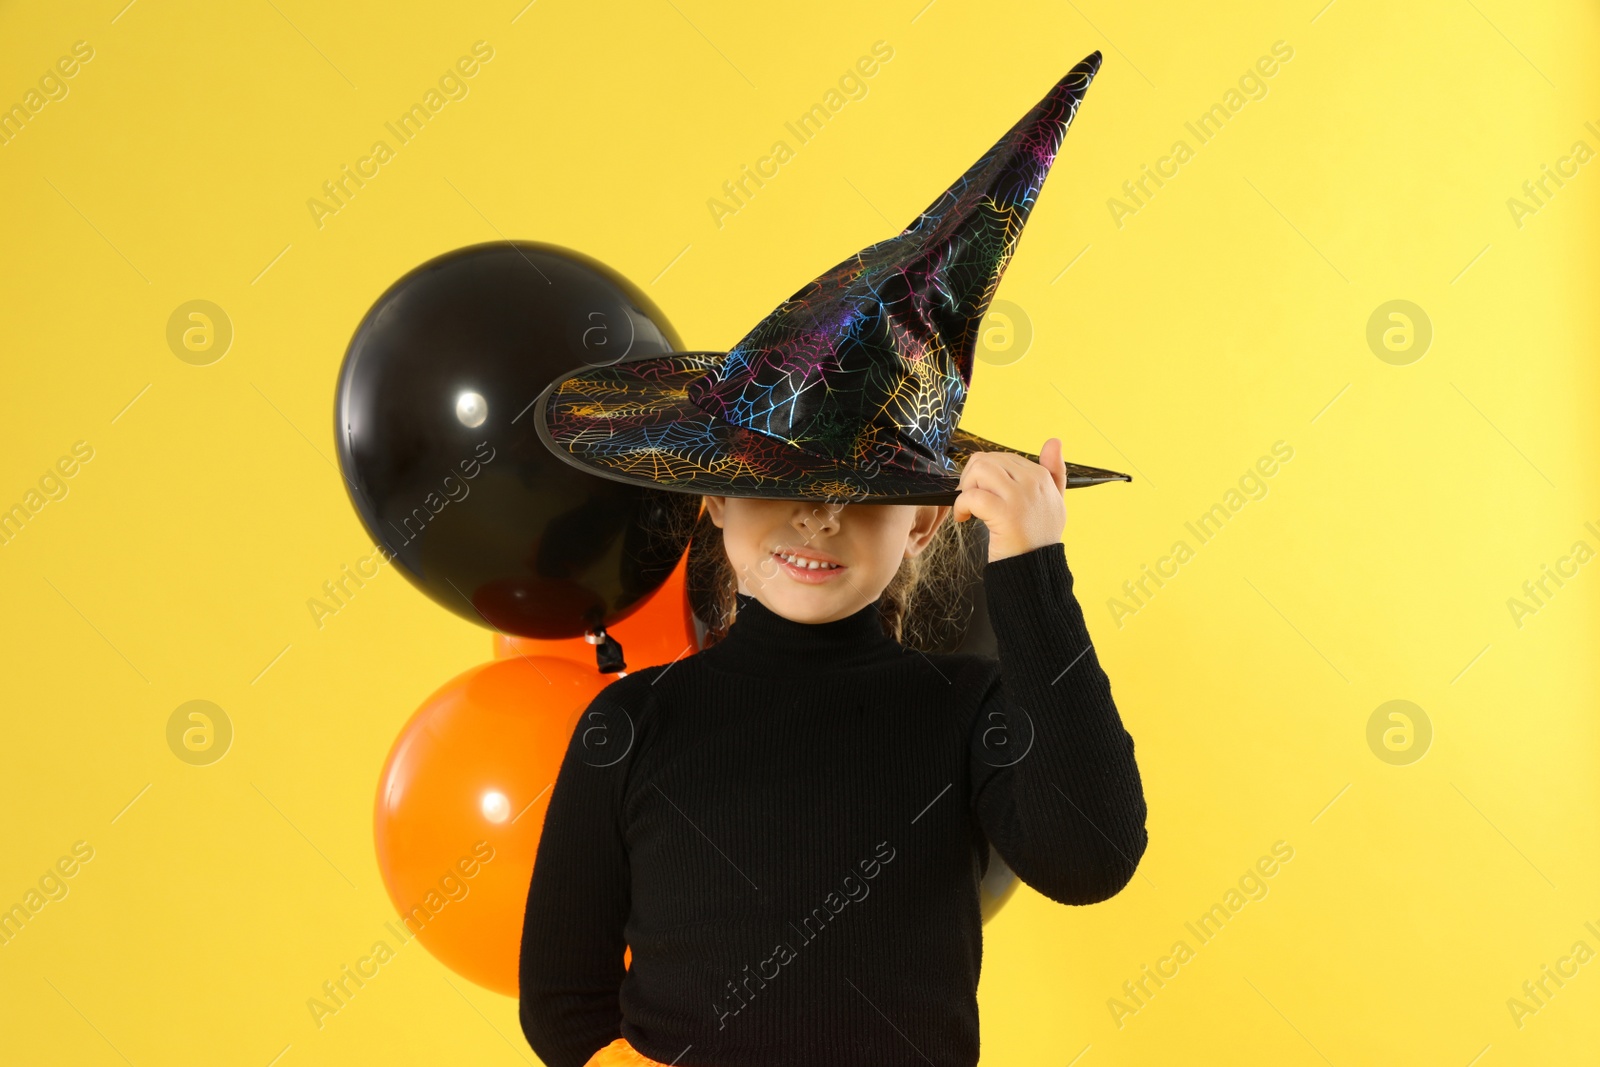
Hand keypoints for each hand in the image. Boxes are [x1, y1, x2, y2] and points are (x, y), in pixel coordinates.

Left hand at [952, 438, 1067, 561]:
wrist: (1036, 570)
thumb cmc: (1038, 538)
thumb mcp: (1055, 501)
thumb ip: (1055, 471)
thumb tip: (1054, 441)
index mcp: (1041, 476)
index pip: (1001, 457)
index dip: (984, 474)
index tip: (983, 494)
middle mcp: (1033, 482)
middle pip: (986, 460)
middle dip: (970, 478)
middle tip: (970, 500)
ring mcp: (1020, 496)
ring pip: (978, 470)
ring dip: (965, 489)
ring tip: (968, 507)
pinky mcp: (1005, 513)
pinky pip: (972, 495)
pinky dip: (961, 506)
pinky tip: (964, 518)